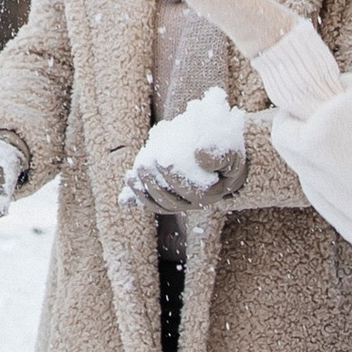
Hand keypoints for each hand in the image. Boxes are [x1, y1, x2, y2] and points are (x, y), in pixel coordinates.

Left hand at [123, 113, 251, 213]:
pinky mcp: (170, 197)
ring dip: (143, 191)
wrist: (225, 150)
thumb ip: (218, 150)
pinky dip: (138, 201)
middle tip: (143, 164)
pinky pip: (153, 204)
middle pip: (172, 200)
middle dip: (154, 183)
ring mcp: (182, 202)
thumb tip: (199, 153)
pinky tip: (123, 199)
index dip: (174, 177)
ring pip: (161, 205)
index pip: (191, 191)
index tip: (162, 160)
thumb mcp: (228, 146)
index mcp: (212, 191)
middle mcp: (197, 202)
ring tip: (131, 175)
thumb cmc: (226, 146)